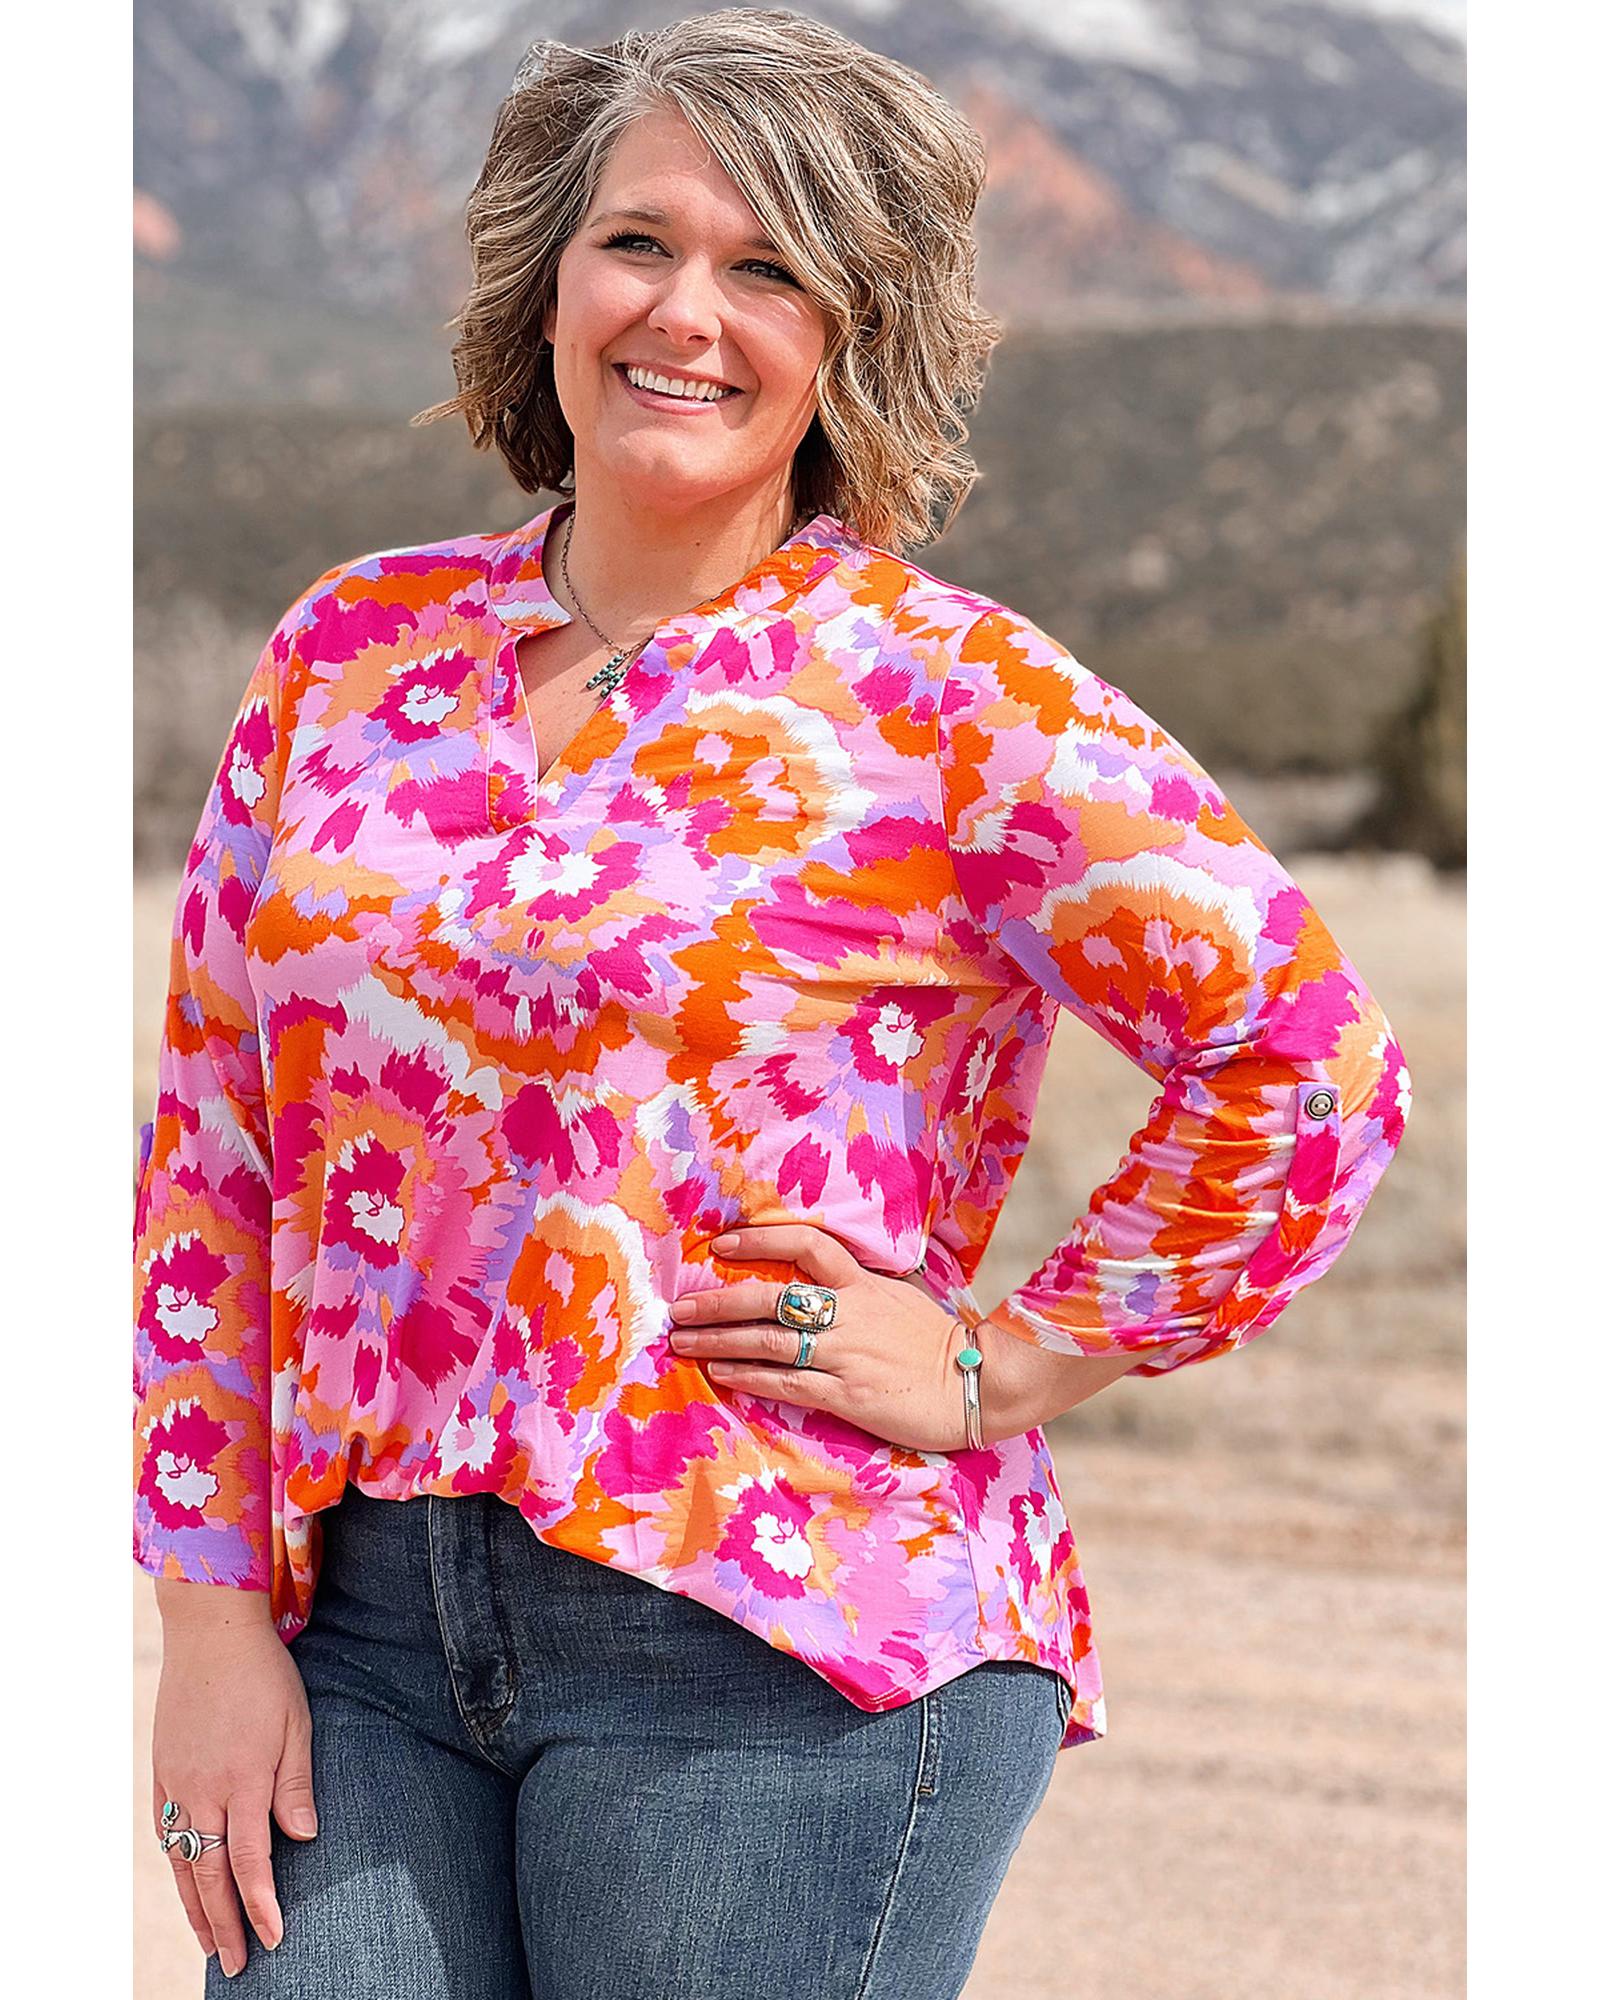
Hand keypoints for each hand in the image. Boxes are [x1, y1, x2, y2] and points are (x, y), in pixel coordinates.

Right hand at [150, 1603, 317, 1977]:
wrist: (211, 1634)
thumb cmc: (265, 1675)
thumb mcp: (296, 1723)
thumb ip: (295, 1783)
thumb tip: (303, 1838)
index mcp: (245, 1777)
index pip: (252, 1860)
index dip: (261, 1904)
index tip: (274, 1937)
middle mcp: (205, 1788)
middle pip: (212, 1873)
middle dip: (226, 1923)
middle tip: (239, 1963)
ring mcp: (178, 1783)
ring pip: (183, 1862)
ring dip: (196, 1907)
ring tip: (211, 1943)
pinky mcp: (163, 1773)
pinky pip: (166, 1834)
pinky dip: (176, 1868)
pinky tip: (187, 1887)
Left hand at [667, 1224, 975, 1452]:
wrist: (976, 1385)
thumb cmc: (934, 1343)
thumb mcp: (898, 1297)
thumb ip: (858, 1287)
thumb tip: (817, 1279)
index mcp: (863, 1284)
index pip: (807, 1244)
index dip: (760, 1239)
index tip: (721, 1243)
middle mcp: (848, 1314)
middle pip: (770, 1296)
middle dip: (718, 1299)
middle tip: (680, 1304)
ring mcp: (845, 1355)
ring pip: (768, 1340)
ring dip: (719, 1338)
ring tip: (683, 1340)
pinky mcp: (846, 1394)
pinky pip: (785, 1381)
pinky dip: (748, 1375)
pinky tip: (721, 1372)